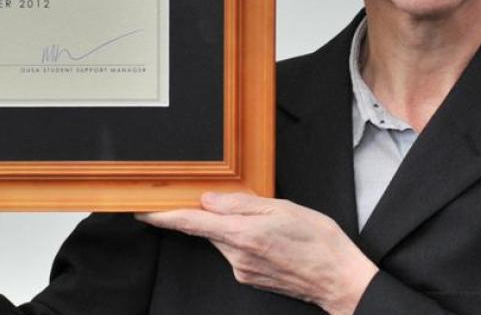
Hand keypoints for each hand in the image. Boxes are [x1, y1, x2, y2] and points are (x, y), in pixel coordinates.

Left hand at [136, 192, 377, 314]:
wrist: (339, 279)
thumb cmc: (318, 240)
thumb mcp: (281, 208)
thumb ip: (240, 204)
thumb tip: (208, 201)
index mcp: (242, 234)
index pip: (190, 223)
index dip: (162, 216)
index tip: (141, 210)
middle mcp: (236, 256)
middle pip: (207, 229)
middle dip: (213, 214)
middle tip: (239, 203)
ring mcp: (242, 270)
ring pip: (223, 240)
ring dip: (233, 227)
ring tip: (267, 223)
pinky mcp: (249, 278)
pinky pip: (235, 252)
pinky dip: (243, 240)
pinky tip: (269, 238)